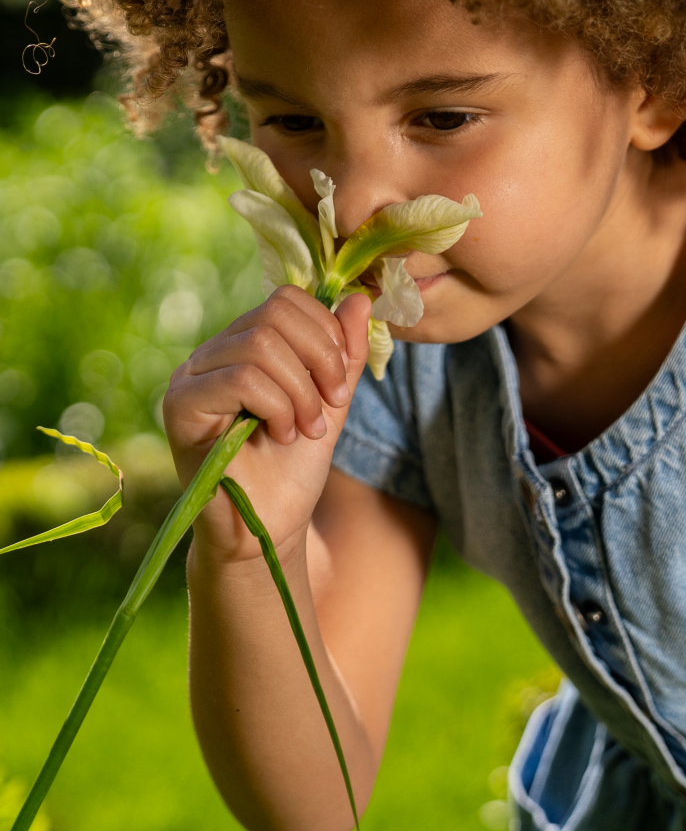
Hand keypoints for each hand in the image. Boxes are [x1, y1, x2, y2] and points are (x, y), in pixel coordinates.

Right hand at [163, 286, 372, 562]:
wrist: (266, 531)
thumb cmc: (293, 470)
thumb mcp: (330, 403)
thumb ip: (344, 354)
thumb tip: (359, 299)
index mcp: (242, 345)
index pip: (286, 300)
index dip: (326, 333)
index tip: (342, 383)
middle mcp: (211, 354)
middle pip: (274, 314)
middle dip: (319, 358)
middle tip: (331, 405)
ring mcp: (190, 377)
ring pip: (260, 344)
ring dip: (300, 392)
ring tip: (305, 430)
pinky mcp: (179, 406)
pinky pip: (239, 378)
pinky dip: (276, 406)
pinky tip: (281, 436)